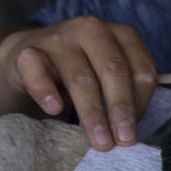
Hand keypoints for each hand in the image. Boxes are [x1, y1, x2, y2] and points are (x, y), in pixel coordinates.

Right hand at [0, 16, 156, 149]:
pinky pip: (36, 70)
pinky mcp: (28, 50)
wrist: (30, 58)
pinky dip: (46, 90)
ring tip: (100, 141)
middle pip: (113, 71)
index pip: (141, 69)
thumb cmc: (82, 71)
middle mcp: (92, 30)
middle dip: (121, 109)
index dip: (142, 103)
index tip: (135, 131)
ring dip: (92, 112)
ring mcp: (59, 38)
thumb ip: (126, 95)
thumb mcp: (110, 77)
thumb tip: (130, 132)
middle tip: (124, 141)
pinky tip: (55, 109)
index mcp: (122, 35)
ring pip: (80, 77)